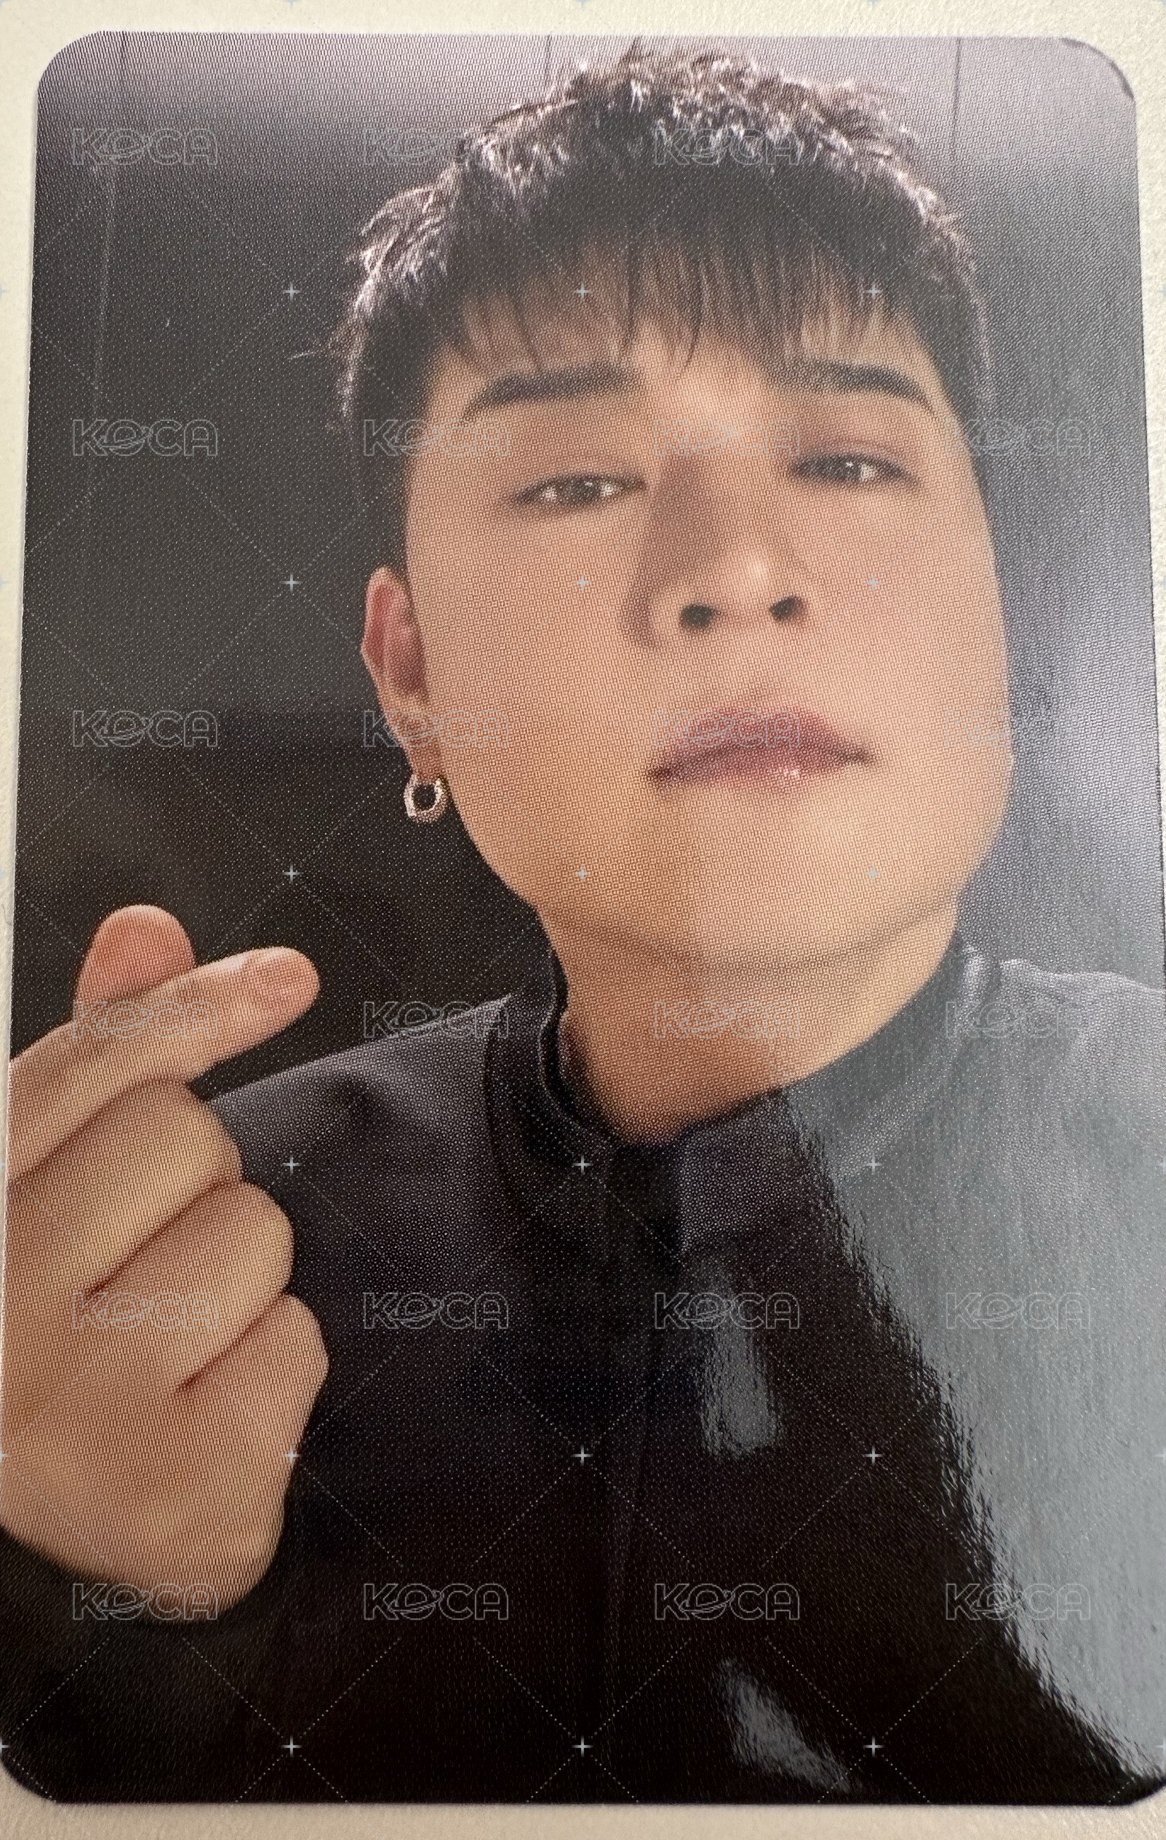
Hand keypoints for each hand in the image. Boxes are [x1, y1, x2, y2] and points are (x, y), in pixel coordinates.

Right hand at [0, 906, 327, 1615]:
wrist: (9, 1565)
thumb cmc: (28, 1346)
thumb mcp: (27, 1202)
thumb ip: (88, 1069)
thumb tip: (148, 929)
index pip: (82, 1074)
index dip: (187, 1011)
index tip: (287, 976)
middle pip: (188, 1142)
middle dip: (186, 1190)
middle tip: (121, 1274)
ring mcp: (72, 1409)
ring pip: (253, 1239)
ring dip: (231, 1285)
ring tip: (150, 1352)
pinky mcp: (169, 1492)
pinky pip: (295, 1347)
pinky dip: (265, 1377)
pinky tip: (188, 1423)